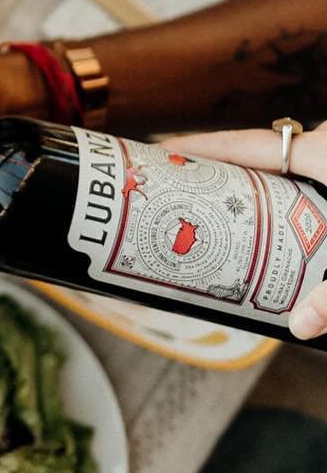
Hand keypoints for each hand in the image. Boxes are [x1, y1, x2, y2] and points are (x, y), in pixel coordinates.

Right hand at [162, 123, 326, 341]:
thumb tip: (302, 328)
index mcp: (321, 153)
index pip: (243, 144)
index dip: (200, 146)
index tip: (162, 149)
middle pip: (263, 154)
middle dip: (224, 169)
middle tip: (186, 188)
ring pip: (293, 167)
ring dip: (261, 183)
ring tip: (229, 209)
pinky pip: (317, 178)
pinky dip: (294, 193)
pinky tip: (291, 223)